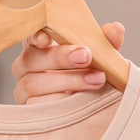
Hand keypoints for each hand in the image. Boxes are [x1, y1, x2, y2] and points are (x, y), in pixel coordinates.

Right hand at [11, 22, 126, 103]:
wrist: (94, 108)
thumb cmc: (91, 75)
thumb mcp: (100, 58)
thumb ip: (106, 43)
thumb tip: (115, 30)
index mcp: (39, 46)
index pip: (29, 35)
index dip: (34, 35)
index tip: (46, 39)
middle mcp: (26, 66)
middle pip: (31, 59)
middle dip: (60, 57)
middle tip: (86, 56)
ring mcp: (23, 89)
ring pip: (33, 83)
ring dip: (67, 81)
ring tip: (95, 80)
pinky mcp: (29, 110)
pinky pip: (37, 106)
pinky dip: (60, 102)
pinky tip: (79, 100)